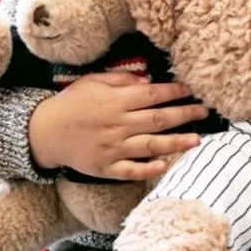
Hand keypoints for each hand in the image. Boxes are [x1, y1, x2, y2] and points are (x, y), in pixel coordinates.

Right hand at [27, 71, 209, 180]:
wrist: (45, 132)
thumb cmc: (72, 103)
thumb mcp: (93, 81)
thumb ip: (121, 80)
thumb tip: (148, 80)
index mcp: (116, 101)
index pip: (152, 95)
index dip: (174, 92)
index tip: (192, 90)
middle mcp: (118, 124)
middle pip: (158, 119)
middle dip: (185, 115)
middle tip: (205, 112)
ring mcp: (113, 148)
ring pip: (151, 145)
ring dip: (176, 143)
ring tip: (197, 140)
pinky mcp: (106, 168)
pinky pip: (131, 170)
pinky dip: (148, 169)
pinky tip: (165, 165)